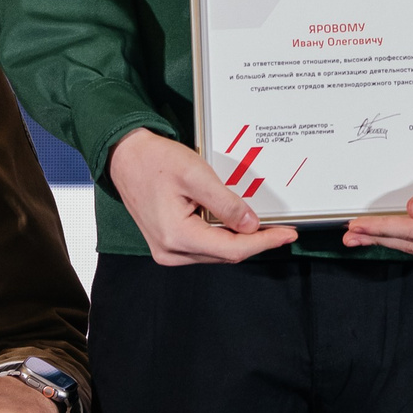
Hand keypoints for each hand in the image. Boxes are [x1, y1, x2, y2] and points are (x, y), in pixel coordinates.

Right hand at [108, 129, 298, 265]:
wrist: (125, 158)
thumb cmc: (154, 161)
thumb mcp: (195, 175)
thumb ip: (225, 203)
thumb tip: (251, 226)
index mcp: (176, 236)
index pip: (232, 249)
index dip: (263, 242)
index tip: (287, 234)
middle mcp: (170, 251)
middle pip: (225, 254)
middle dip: (256, 242)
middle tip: (282, 229)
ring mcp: (167, 250)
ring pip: (216, 253)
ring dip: (240, 240)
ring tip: (264, 226)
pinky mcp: (168, 244)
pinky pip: (204, 247)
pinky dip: (224, 237)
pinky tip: (237, 224)